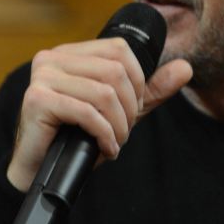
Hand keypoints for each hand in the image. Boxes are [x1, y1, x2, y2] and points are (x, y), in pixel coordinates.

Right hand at [7, 38, 191, 191]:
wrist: (40, 173)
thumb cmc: (76, 139)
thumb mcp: (120, 112)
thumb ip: (151, 90)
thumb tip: (186, 68)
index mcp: (69, 53)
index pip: (119, 50)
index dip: (137, 82)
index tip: (132, 111)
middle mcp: (51, 58)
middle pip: (114, 71)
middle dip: (129, 108)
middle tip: (124, 132)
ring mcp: (42, 77)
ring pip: (103, 93)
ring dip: (118, 125)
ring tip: (114, 143)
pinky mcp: (37, 100)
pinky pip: (87, 113)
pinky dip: (104, 134)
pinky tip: (105, 149)